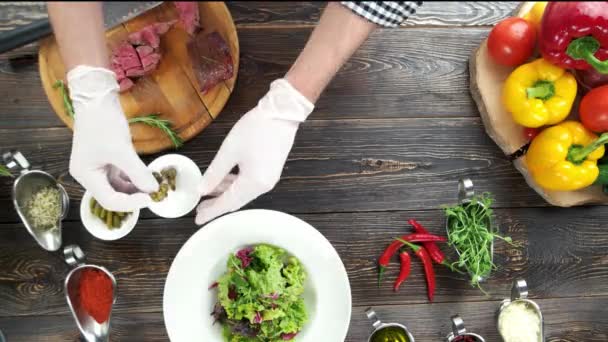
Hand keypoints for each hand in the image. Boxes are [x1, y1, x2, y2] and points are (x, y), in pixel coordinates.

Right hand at [68, 66, 157, 211]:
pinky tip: (148, 177)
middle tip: (155, 195)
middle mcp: (89, 175)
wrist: (97, 98)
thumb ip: (138, 173)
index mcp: (85, 175)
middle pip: (113, 196)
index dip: (131, 203)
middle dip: (134, 197)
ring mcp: (98, 168)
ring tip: (154, 186)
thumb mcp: (122, 151)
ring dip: (136, 188)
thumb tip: (154, 190)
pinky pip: (122, 176)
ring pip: (119, 187)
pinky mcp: (107, 160)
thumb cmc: (103, 123)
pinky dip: (134, 178)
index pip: (109, 200)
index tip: (150, 199)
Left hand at [195, 79, 313, 224]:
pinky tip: (223, 181)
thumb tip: (201, 189)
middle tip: (199, 209)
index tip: (196, 219)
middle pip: (236, 200)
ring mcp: (269, 179)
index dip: (211, 211)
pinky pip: (249, 184)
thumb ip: (214, 173)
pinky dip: (234, 185)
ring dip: (225, 194)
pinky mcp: (270, 170)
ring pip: (242, 192)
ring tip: (207, 196)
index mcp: (254, 183)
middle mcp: (264, 186)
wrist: (282, 113)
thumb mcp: (229, 150)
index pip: (228, 203)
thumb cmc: (256, 129)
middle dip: (217, 205)